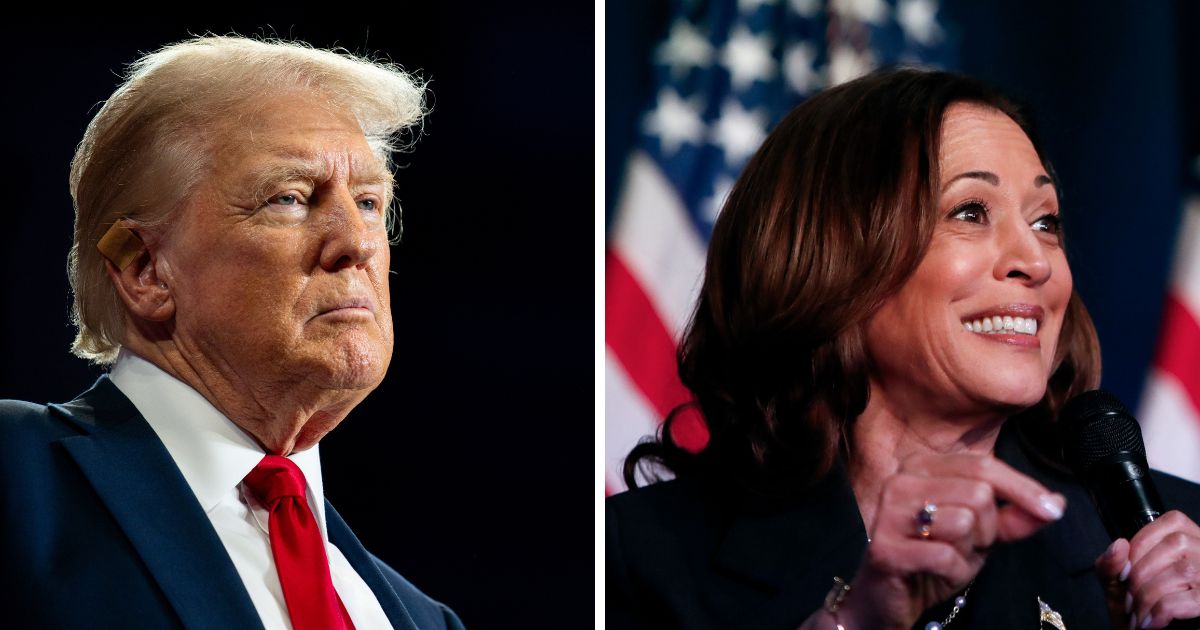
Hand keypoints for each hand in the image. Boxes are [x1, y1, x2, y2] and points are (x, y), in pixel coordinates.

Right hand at [837, 454, 1065, 629]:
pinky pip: (945, 555)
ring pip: (964, 521)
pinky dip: (954, 571)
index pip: (983, 465)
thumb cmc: (932, 558)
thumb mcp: (980, 535)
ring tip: (949, 556)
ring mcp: (889, 512)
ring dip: (969, 550)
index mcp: (921, 466)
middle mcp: (900, 480)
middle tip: (968, 545)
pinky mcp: (885, 547)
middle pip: (978, 493)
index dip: (1023, 488)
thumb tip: (1055, 503)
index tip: (1054, 510)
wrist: (887, 598)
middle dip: (988, 528)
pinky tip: (939, 572)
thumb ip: (1013, 517)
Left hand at [1095, 511, 1199, 628]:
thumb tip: (1119, 546)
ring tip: (1138, 614)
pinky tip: (1152, 622)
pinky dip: (1163, 611)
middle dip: (1142, 573)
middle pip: (1176, 544)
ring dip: (1150, 595)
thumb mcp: (1116, 582)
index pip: (1169, 525)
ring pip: (1185, 570)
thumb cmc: (1135, 607)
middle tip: (1129, 599)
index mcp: (1187, 537)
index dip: (1140, 547)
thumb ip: (1110, 563)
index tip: (1124, 573)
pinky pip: (1192, 598)